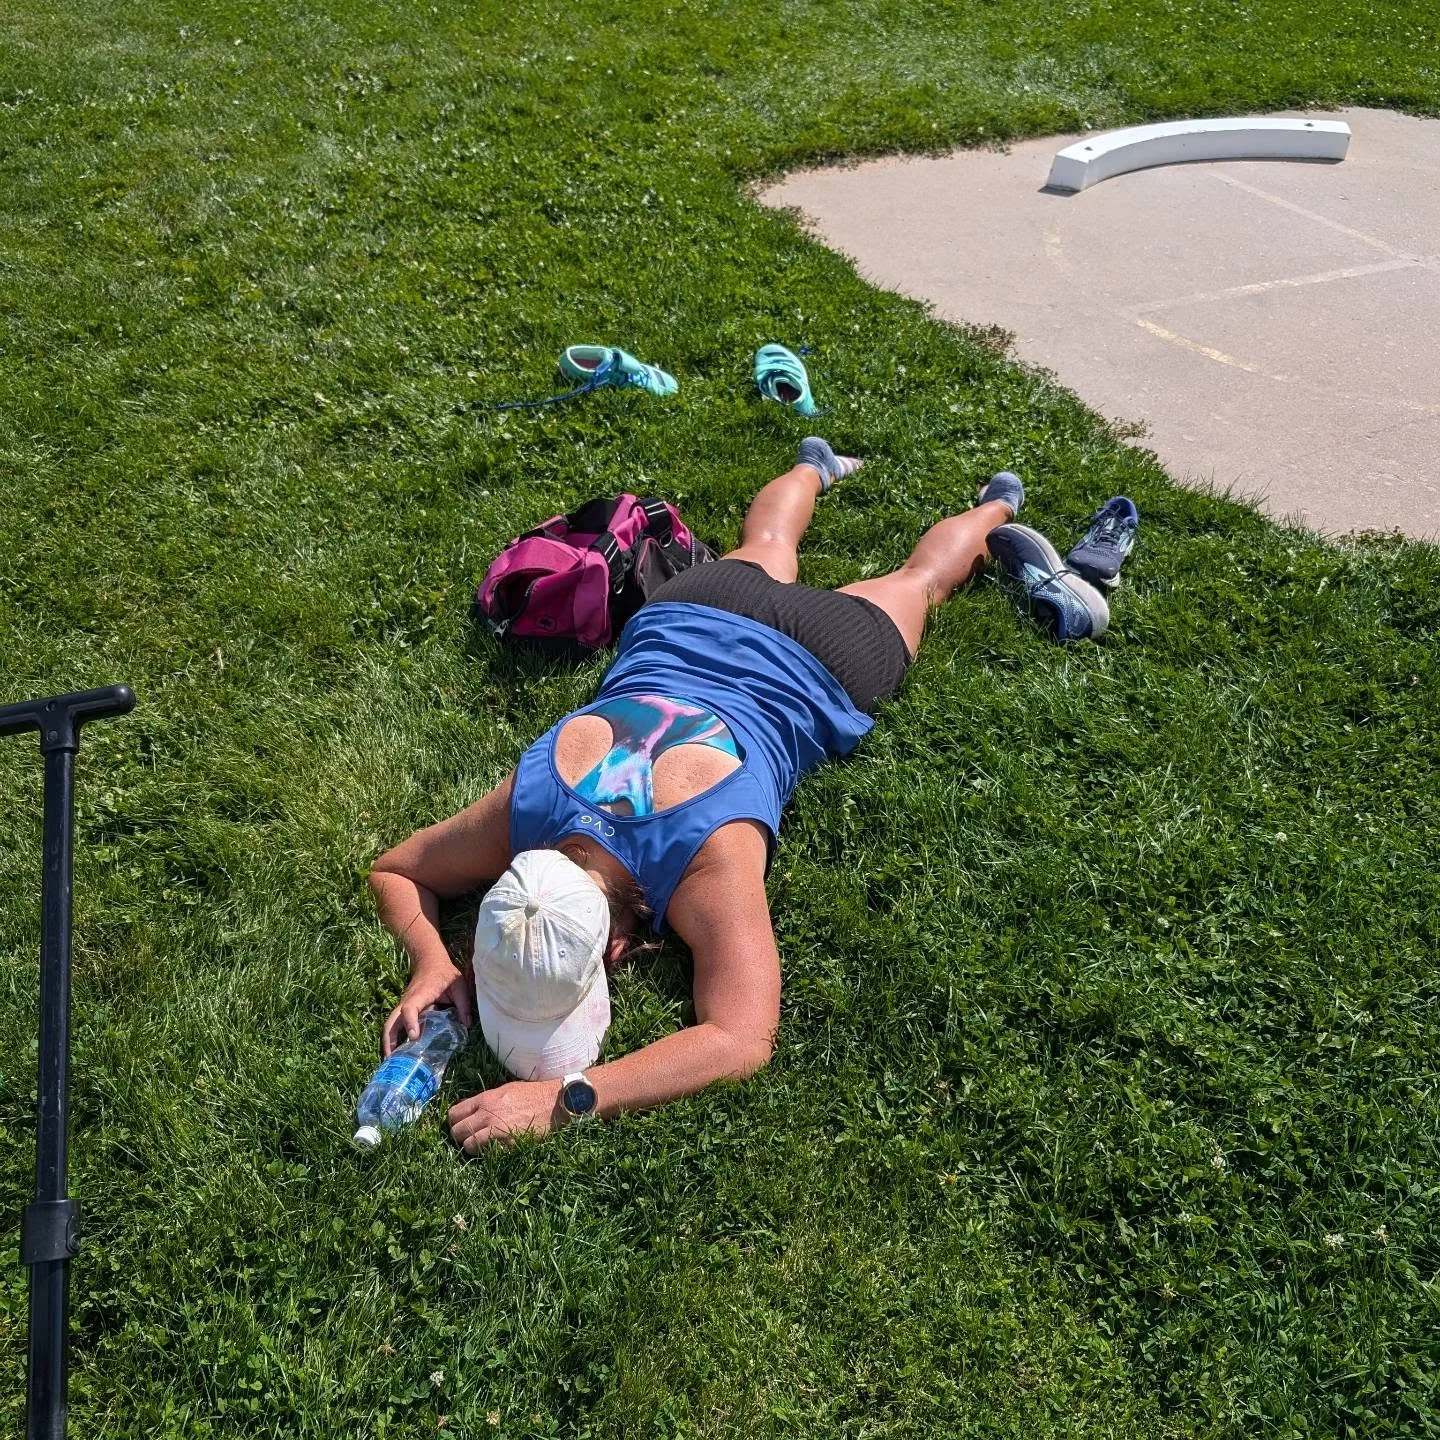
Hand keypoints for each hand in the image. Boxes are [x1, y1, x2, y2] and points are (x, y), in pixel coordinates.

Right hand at [381, 958, 474, 1055]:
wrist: (430, 961)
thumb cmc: (444, 973)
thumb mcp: (458, 985)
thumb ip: (464, 1004)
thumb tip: (466, 1026)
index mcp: (420, 994)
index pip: (410, 1008)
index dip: (410, 1022)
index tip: (414, 1037)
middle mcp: (408, 1001)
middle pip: (392, 1021)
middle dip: (390, 1040)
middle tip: (392, 1059)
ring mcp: (404, 1006)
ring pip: (390, 1024)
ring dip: (389, 1042)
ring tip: (392, 1061)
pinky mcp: (405, 1010)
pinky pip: (396, 1025)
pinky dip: (394, 1038)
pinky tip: (399, 1052)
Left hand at [448, 1080, 563, 1153]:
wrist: (553, 1102)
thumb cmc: (531, 1094)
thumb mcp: (504, 1090)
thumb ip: (485, 1101)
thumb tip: (468, 1111)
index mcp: (485, 1100)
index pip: (453, 1114)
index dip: (455, 1122)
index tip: (460, 1125)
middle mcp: (487, 1115)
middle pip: (456, 1132)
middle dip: (460, 1137)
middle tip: (468, 1138)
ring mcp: (497, 1132)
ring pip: (468, 1147)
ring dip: (473, 1148)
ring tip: (482, 1146)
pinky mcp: (508, 1145)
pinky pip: (488, 1154)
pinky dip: (490, 1154)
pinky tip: (497, 1148)